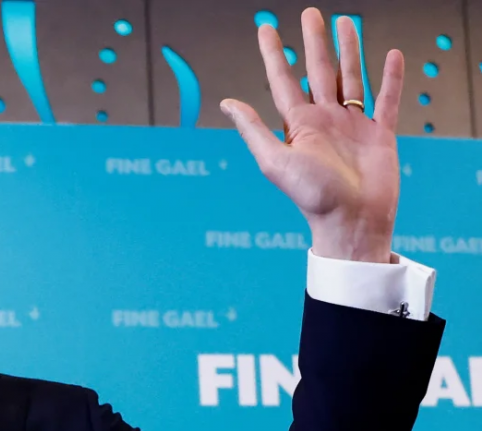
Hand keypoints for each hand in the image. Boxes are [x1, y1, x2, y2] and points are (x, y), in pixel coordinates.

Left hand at [221, 8, 404, 262]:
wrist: (351, 222)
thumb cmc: (311, 197)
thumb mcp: (274, 160)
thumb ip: (253, 129)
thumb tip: (226, 102)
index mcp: (298, 124)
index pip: (283, 79)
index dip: (274, 54)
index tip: (265, 29)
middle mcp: (324, 120)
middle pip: (318, 70)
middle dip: (314, 42)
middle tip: (311, 13)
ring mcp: (352, 125)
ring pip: (351, 77)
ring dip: (349, 50)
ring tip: (346, 22)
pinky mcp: (380, 134)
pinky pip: (386, 99)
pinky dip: (390, 78)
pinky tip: (390, 56)